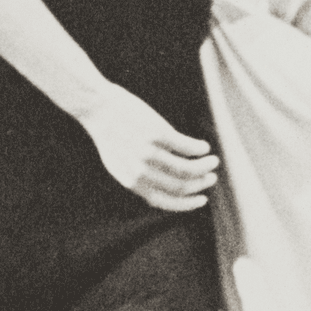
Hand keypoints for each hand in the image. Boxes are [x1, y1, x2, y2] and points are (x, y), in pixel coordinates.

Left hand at [76, 84, 218, 211]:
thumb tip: (159, 189)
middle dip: (200, 184)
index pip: (164, 201)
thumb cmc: (109, 133)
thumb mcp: (117, 163)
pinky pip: (186, 146)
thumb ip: (136, 177)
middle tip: (211, 178)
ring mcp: (149, 151)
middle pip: (180, 186)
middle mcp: (140, 170)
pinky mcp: (157, 132)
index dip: (186, 204)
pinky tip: (204, 147)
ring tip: (213, 161)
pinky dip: (200, 149)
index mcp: (130, 181)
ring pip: (187, 168)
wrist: (97, 106)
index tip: (201, 199)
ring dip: (205, 166)